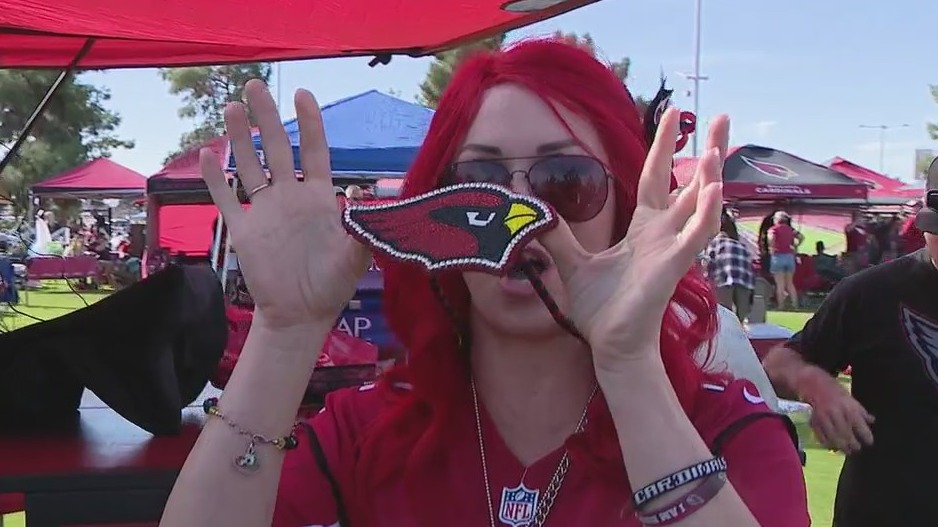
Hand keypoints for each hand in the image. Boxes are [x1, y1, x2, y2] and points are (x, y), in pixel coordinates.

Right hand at [201, 80, 370, 329]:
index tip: (302, 94)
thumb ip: (362, 230)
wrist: (300, 315)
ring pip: (250, 166)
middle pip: (278, 148)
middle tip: (255, 86)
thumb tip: (369, 202)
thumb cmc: (331, 286)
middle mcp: (291, 197)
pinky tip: (208, 154)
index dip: (309, 123)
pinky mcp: (243, 230)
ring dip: (240, 138)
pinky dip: (216, 178)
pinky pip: (226, 199)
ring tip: (232, 108)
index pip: (316, 151)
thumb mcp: (354, 257)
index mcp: (319, 198)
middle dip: (267, 118)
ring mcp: (264, 211)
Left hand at [540, 108, 727, 367]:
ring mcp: (672, 249)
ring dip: (710, 176)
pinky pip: (696, 236)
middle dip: (707, 150)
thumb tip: (536, 213)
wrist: (610, 345)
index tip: (669, 116)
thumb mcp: (571, 264)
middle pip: (690, 183)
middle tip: (723, 117)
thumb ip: (557, 237)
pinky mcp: (673, 267)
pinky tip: (714, 190)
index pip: (655, 179)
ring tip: (717, 146)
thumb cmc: (600, 309)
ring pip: (700, 205)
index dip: (661, 148)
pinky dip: (706, 213)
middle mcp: (664, 234)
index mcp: (644, 230)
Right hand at [802, 371, 873, 453]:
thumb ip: (861, 411)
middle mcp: (838, 414)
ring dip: (840, 446)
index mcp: (850, 409)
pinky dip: (826, 442)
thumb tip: (872, 421)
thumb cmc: (833, 389)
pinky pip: (821, 435)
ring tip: (845, 450)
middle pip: (847, 435)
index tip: (868, 442)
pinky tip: (831, 445)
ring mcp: (825, 418)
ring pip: (834, 437)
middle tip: (856, 449)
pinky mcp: (814, 420)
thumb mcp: (850, 398)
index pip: (861, 428)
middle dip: (853, 445)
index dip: (866, 437)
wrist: (812, 382)